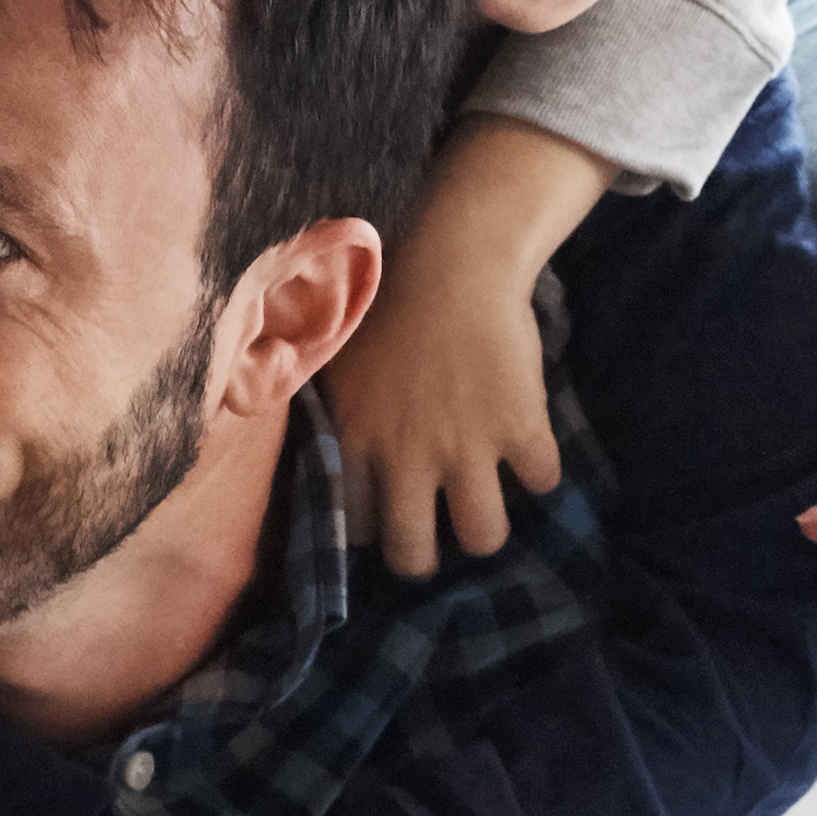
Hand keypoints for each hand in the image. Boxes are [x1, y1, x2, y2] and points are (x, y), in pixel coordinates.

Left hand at [329, 242, 568, 580]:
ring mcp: (468, 448)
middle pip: (413, 557)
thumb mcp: (331, 352)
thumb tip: (273, 409)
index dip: (373, 531)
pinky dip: (541, 469)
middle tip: (436, 528)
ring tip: (488, 501)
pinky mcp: (521, 428)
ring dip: (486, 526)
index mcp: (358, 442)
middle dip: (426, 558)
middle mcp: (409, 459)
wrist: (453, 257)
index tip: (387, 514)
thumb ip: (316, 399)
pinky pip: (542, 480)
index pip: (355, 529)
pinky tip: (529, 448)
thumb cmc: (384, 293)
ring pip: (483, 536)